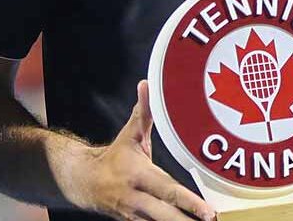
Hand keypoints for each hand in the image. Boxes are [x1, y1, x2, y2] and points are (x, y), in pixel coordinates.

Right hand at [72, 80, 215, 220]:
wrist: (84, 183)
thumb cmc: (115, 157)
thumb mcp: (129, 135)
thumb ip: (143, 112)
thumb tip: (146, 84)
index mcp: (139, 175)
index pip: (168, 190)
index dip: (189, 202)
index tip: (208, 212)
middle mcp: (136, 199)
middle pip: (166, 215)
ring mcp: (135, 216)